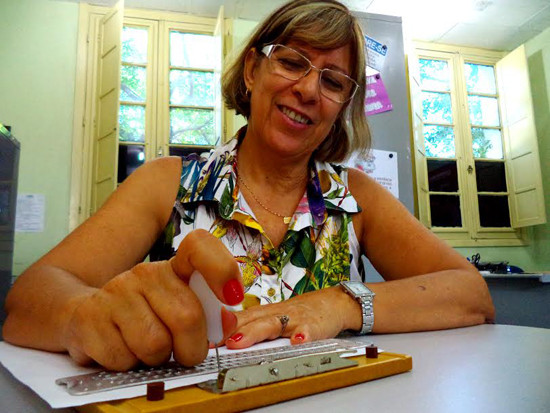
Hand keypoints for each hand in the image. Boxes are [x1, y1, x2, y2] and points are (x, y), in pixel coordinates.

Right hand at [61, 230, 242, 370]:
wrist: (84, 315)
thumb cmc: (143, 315)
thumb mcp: (179, 309)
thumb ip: (209, 314)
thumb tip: (226, 321)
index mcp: (174, 268)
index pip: (199, 247)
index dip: (221, 270)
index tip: (232, 296)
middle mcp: (146, 273)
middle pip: (187, 316)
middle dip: (192, 347)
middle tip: (184, 353)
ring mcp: (116, 291)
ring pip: (155, 344)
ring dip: (157, 358)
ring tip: (146, 347)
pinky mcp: (90, 317)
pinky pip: (125, 358)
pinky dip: (128, 365)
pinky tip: (122, 348)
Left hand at [224, 285, 359, 348]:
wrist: (333, 303)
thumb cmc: (299, 312)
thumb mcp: (272, 316)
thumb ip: (250, 326)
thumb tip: (220, 338)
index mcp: (264, 313)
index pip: (238, 318)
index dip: (219, 327)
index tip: (201, 336)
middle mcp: (275, 314)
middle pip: (250, 320)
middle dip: (231, 329)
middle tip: (214, 340)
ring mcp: (294, 318)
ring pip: (272, 324)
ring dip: (255, 332)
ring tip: (240, 342)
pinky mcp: (314, 324)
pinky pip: (308, 330)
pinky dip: (303, 335)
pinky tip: (298, 341)